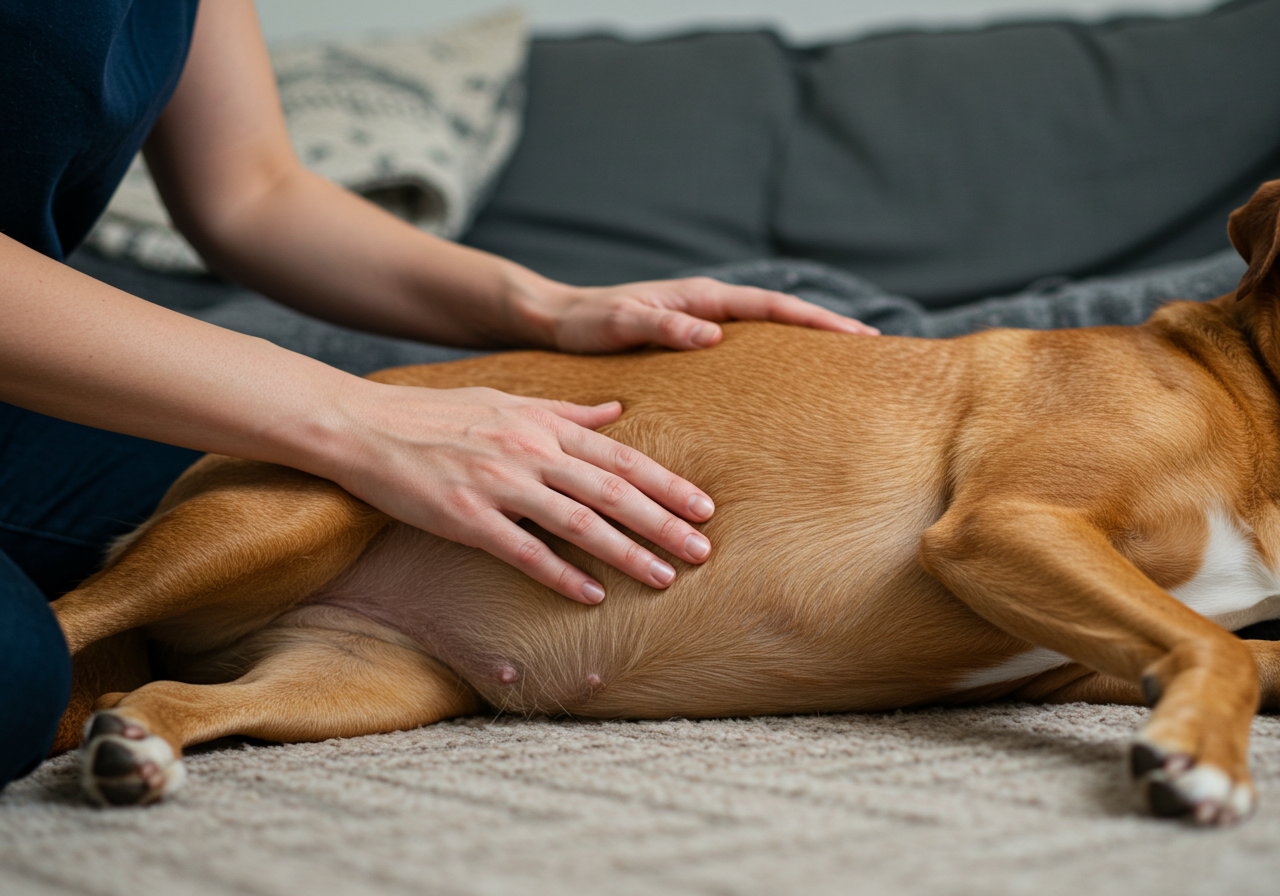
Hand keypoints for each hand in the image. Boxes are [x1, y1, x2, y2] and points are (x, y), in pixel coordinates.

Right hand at [327, 380, 714, 603]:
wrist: (366, 424)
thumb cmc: (438, 413)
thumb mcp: (508, 398)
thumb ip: (566, 410)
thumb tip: (617, 410)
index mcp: (543, 424)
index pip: (621, 456)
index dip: (667, 484)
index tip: (704, 507)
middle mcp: (530, 451)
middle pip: (613, 490)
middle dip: (664, 523)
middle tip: (704, 550)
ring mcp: (499, 484)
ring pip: (579, 522)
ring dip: (627, 552)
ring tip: (665, 578)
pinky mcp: (466, 516)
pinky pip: (523, 551)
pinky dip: (560, 573)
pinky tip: (592, 595)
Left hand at [541, 277, 878, 353]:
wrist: (558, 319)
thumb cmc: (587, 323)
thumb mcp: (621, 324)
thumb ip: (663, 326)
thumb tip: (713, 335)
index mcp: (701, 298)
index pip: (772, 306)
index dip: (816, 320)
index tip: (857, 335)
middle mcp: (708, 305)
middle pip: (782, 313)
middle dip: (826, 327)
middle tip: (871, 349)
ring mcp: (703, 320)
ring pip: (767, 328)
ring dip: (805, 340)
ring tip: (843, 364)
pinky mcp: (693, 338)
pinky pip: (746, 344)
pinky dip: (775, 353)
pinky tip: (786, 379)